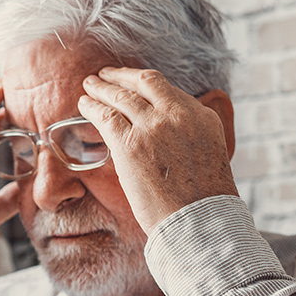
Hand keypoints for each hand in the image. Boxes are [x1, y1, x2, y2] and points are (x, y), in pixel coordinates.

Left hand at [78, 67, 238, 233]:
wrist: (198, 221)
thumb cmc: (202, 201)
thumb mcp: (211, 156)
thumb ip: (191, 135)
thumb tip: (172, 133)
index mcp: (203, 117)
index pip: (168, 91)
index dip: (146, 85)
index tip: (133, 85)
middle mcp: (179, 115)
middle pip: (145, 82)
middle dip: (122, 76)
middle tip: (106, 74)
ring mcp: (154, 127)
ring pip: (121, 96)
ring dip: (102, 87)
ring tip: (90, 84)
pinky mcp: (130, 144)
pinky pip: (105, 116)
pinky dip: (92, 107)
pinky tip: (84, 104)